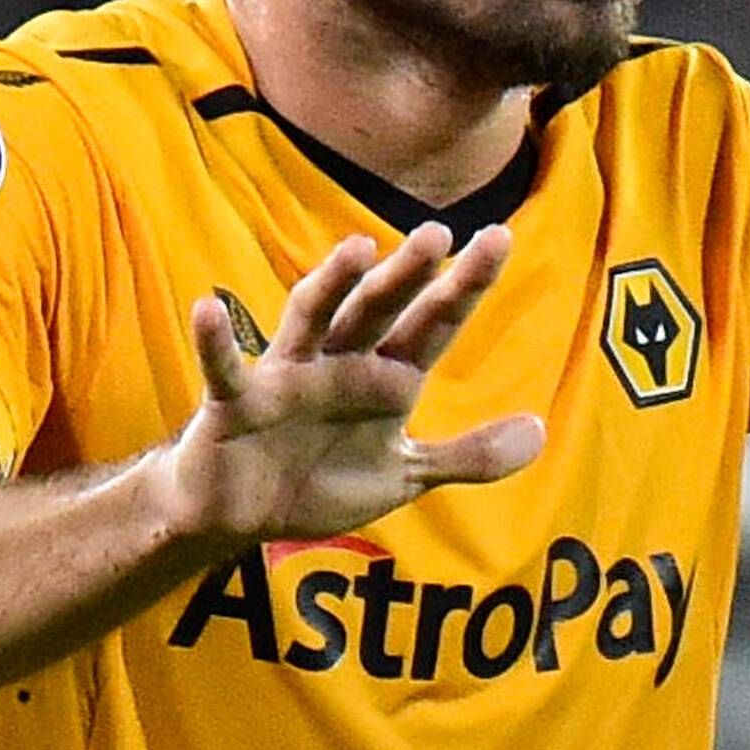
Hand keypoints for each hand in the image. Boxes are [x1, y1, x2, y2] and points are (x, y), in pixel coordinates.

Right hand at [157, 223, 545, 547]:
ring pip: (311, 320)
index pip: (433, 325)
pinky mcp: (234, 404)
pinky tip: (208, 307)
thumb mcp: (404, 474)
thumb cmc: (318, 481)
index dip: (464, 286)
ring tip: (356, 250)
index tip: (500, 238)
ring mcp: (286, 379)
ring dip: (331, 285)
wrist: (239, 514)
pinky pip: (226, 369)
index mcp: (385, 378)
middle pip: (377, 310)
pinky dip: (216, 341)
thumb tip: (540, 432)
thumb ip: (468, 456)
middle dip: (405, 276)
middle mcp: (339, 363)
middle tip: (437, 234)